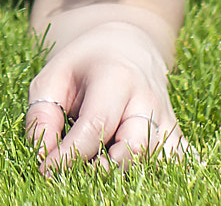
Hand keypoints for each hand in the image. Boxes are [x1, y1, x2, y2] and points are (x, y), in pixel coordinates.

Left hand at [24, 21, 192, 172]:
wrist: (126, 47)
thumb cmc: (83, 67)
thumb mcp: (53, 79)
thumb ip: (42, 116)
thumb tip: (42, 158)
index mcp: (116, 79)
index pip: (95, 126)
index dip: (69, 155)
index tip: (46, 171)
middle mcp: (149, 100)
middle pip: (135, 149)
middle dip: (105, 168)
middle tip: (77, 169)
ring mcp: (168, 119)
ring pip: (159, 160)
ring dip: (131, 172)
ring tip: (102, 167)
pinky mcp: (176, 135)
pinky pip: (178, 162)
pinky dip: (162, 172)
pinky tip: (138, 174)